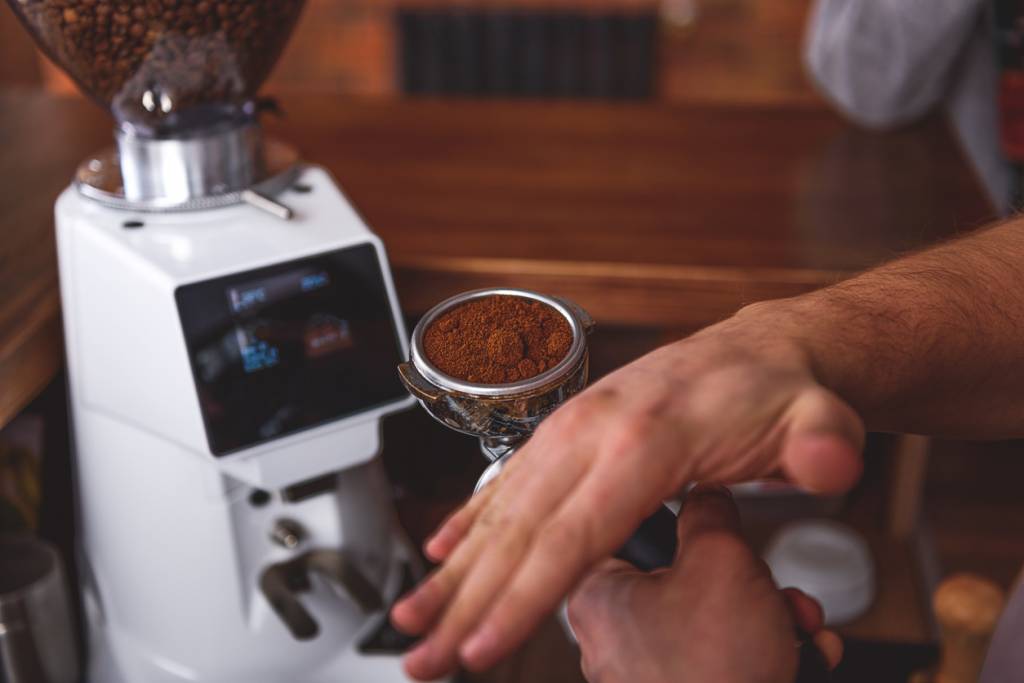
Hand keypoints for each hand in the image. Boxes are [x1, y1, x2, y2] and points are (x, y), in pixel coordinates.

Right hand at [392, 306, 863, 679]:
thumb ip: (825, 446)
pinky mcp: (566, 436)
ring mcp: (571, 430)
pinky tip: (443, 554)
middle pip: (517, 530)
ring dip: (453, 573)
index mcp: (643, 437)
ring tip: (413, 622)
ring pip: (498, 510)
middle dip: (466, 603)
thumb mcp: (820, 419)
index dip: (524, 598)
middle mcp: (590, 430)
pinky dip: (469, 523)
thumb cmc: (777, 396)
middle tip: (422, 660)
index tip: (484, 650)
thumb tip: (827, 465)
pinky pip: (507, 483)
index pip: (572, 532)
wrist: (754, 352)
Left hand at [568, 485, 842, 682]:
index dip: (688, 523)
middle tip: (772, 591)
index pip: (634, 529)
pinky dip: (772, 659)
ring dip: (774, 620)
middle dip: (754, 583)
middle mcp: (614, 638)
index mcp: (599, 594)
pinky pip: (731, 665)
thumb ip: (711, 512)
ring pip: (720, 623)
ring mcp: (650, 679)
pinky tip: (804, 661)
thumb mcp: (722, 560)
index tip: (718, 524)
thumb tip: (706, 494)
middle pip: (691, 579)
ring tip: (798, 630)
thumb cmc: (716, 672)